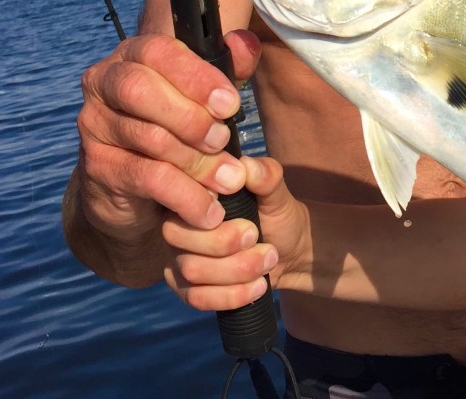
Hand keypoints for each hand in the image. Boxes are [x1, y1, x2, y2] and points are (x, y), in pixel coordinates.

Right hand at [73, 29, 261, 240]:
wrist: (140, 183)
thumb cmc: (183, 121)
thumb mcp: (210, 91)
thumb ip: (232, 64)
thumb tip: (244, 43)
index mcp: (135, 53)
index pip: (159, 51)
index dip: (196, 77)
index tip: (230, 103)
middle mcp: (105, 82)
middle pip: (141, 91)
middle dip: (191, 118)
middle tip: (224, 141)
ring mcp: (95, 125)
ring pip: (148, 138)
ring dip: (196, 162)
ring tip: (230, 179)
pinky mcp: (97, 166)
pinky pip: (144, 178)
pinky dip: (184, 195)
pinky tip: (208, 209)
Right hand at [163, 156, 306, 311]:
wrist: (288, 249)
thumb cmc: (276, 212)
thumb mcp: (277, 191)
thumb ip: (266, 175)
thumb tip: (246, 167)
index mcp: (193, 192)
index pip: (182, 201)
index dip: (212, 217)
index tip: (250, 223)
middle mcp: (177, 223)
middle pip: (182, 241)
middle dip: (228, 245)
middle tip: (259, 238)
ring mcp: (177, 257)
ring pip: (192, 272)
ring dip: (238, 270)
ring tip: (269, 259)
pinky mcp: (185, 287)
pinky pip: (197, 298)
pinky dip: (233, 295)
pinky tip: (258, 286)